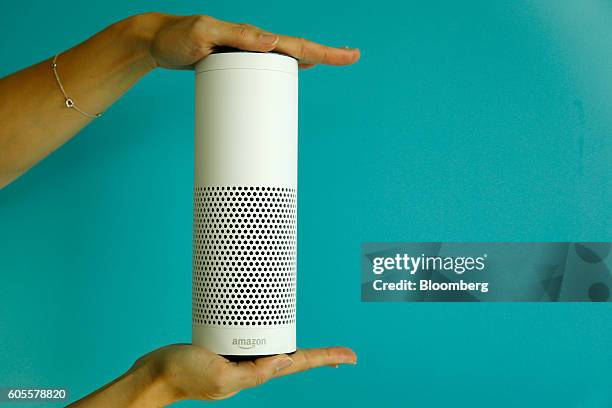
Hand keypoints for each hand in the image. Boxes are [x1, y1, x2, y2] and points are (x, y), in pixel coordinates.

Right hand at [136, 344, 356, 401]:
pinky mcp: (226, 346)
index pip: (298, 364)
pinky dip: (266, 332)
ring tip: (315, 346)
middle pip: (292, 357)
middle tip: (341, 353)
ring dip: (295, 343)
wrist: (155, 373)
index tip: (351, 356)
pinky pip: (253, 338)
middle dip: (318, 356)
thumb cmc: (183, 375)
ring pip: (274, 346)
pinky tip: (268, 329)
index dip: (326, 358)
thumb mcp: (221, 376)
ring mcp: (239, 357)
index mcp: (254, 373)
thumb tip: (285, 361)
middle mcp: (251, 366)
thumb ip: (254, 372)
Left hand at [139, 13, 359, 69]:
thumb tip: (273, 42)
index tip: (349, 55)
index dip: (324, 51)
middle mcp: (253, 44)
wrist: (156, 42)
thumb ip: (236, 35)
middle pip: (297, 51)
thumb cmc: (176, 36)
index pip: (295, 45)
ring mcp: (245, 55)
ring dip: (308, 62)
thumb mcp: (204, 33)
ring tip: (331, 65)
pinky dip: (281, 75)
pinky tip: (285, 83)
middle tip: (350, 58)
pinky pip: (264, 72)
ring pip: (283, 61)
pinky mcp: (234, 65)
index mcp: (252, 37)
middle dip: (326, 53)